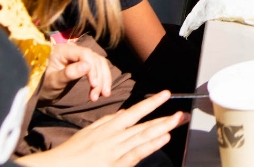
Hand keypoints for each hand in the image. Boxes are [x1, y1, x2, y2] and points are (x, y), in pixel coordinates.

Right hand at [15, 91, 187, 166]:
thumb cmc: (70, 153)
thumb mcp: (89, 131)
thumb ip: (107, 122)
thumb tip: (124, 113)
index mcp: (108, 127)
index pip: (134, 112)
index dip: (151, 103)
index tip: (166, 94)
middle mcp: (114, 137)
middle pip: (143, 125)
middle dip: (164, 118)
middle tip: (183, 113)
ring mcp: (115, 151)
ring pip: (143, 137)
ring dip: (162, 129)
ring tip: (178, 121)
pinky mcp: (115, 165)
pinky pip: (136, 154)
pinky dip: (150, 145)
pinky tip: (163, 139)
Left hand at [40, 41, 112, 102]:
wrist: (41, 91)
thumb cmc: (43, 86)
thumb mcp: (53, 82)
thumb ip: (68, 73)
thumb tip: (87, 66)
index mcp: (64, 50)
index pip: (85, 54)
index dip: (92, 68)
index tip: (94, 85)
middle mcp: (74, 50)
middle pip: (94, 59)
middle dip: (99, 77)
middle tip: (97, 95)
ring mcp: (80, 56)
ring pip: (99, 63)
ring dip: (104, 79)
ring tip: (103, 95)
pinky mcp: (85, 63)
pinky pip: (99, 68)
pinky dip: (103, 79)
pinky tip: (103, 91)